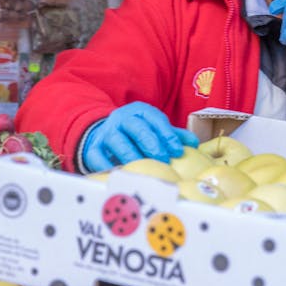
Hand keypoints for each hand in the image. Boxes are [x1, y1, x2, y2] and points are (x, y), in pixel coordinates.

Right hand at [82, 102, 198, 170]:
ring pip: (117, 141)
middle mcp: (121, 119)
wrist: (104, 134)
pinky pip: (97, 156)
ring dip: (131, 154)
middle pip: (136, 127)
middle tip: (163, 159)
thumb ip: (172, 135)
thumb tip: (193, 143)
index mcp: (139, 112)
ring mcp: (106, 133)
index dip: (167, 135)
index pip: (155, 119)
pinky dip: (106, 165)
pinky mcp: (93, 148)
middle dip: (151, 143)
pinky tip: (119, 173)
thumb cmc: (137, 133)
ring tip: (143, 167)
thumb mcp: (154, 129)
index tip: (177, 151)